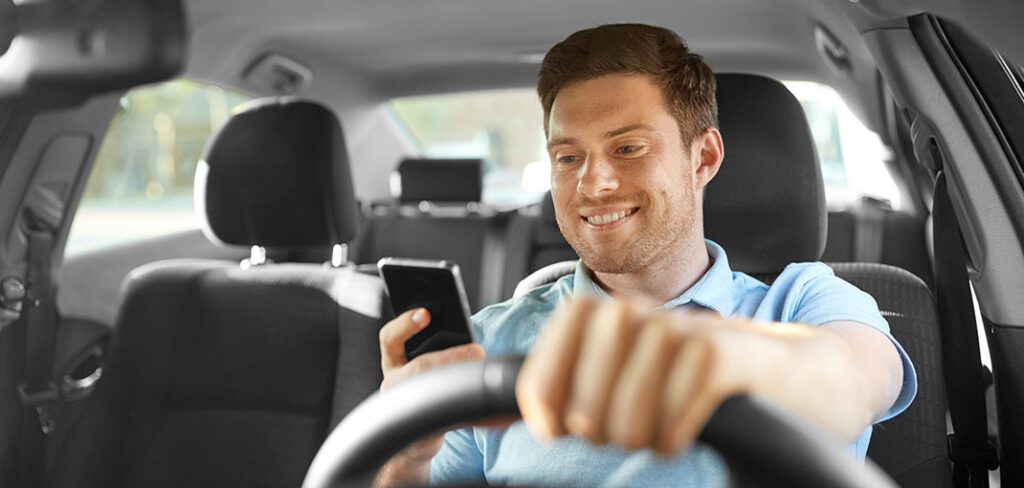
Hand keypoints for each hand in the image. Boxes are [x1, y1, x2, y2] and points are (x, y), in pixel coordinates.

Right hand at [374, 308, 484, 487]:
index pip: (390, 339)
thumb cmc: (423, 395)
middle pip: (420, 367)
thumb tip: (470, 347)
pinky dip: (471, 406)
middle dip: (450, 358)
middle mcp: (394, 384)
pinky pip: (451, 415)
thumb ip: (435, 353)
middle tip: (476, 351)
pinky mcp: (427, 430)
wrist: (413, 442)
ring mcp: (406, 409)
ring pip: (434, 391)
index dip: (405, 324)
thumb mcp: (420, 369)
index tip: (426, 314)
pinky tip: (489, 402)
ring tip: (482, 367)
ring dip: (462, 379)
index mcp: (393, 364)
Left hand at [515, 297, 876, 456]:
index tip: (552, 428)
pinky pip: (675, 413)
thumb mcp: (637, 374)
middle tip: (627, 431)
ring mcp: (683, 332)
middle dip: (597, 430)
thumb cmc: (706, 380)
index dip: (543, 396)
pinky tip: (686, 433)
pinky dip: (674, 435)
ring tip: (658, 434)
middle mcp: (642, 314)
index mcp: (612, 315)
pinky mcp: (725, 355)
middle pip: (583, 396)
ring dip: (639, 437)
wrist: (801, 373)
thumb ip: (576, 386)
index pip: (548, 355)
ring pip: (626, 413)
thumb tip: (515, 417)